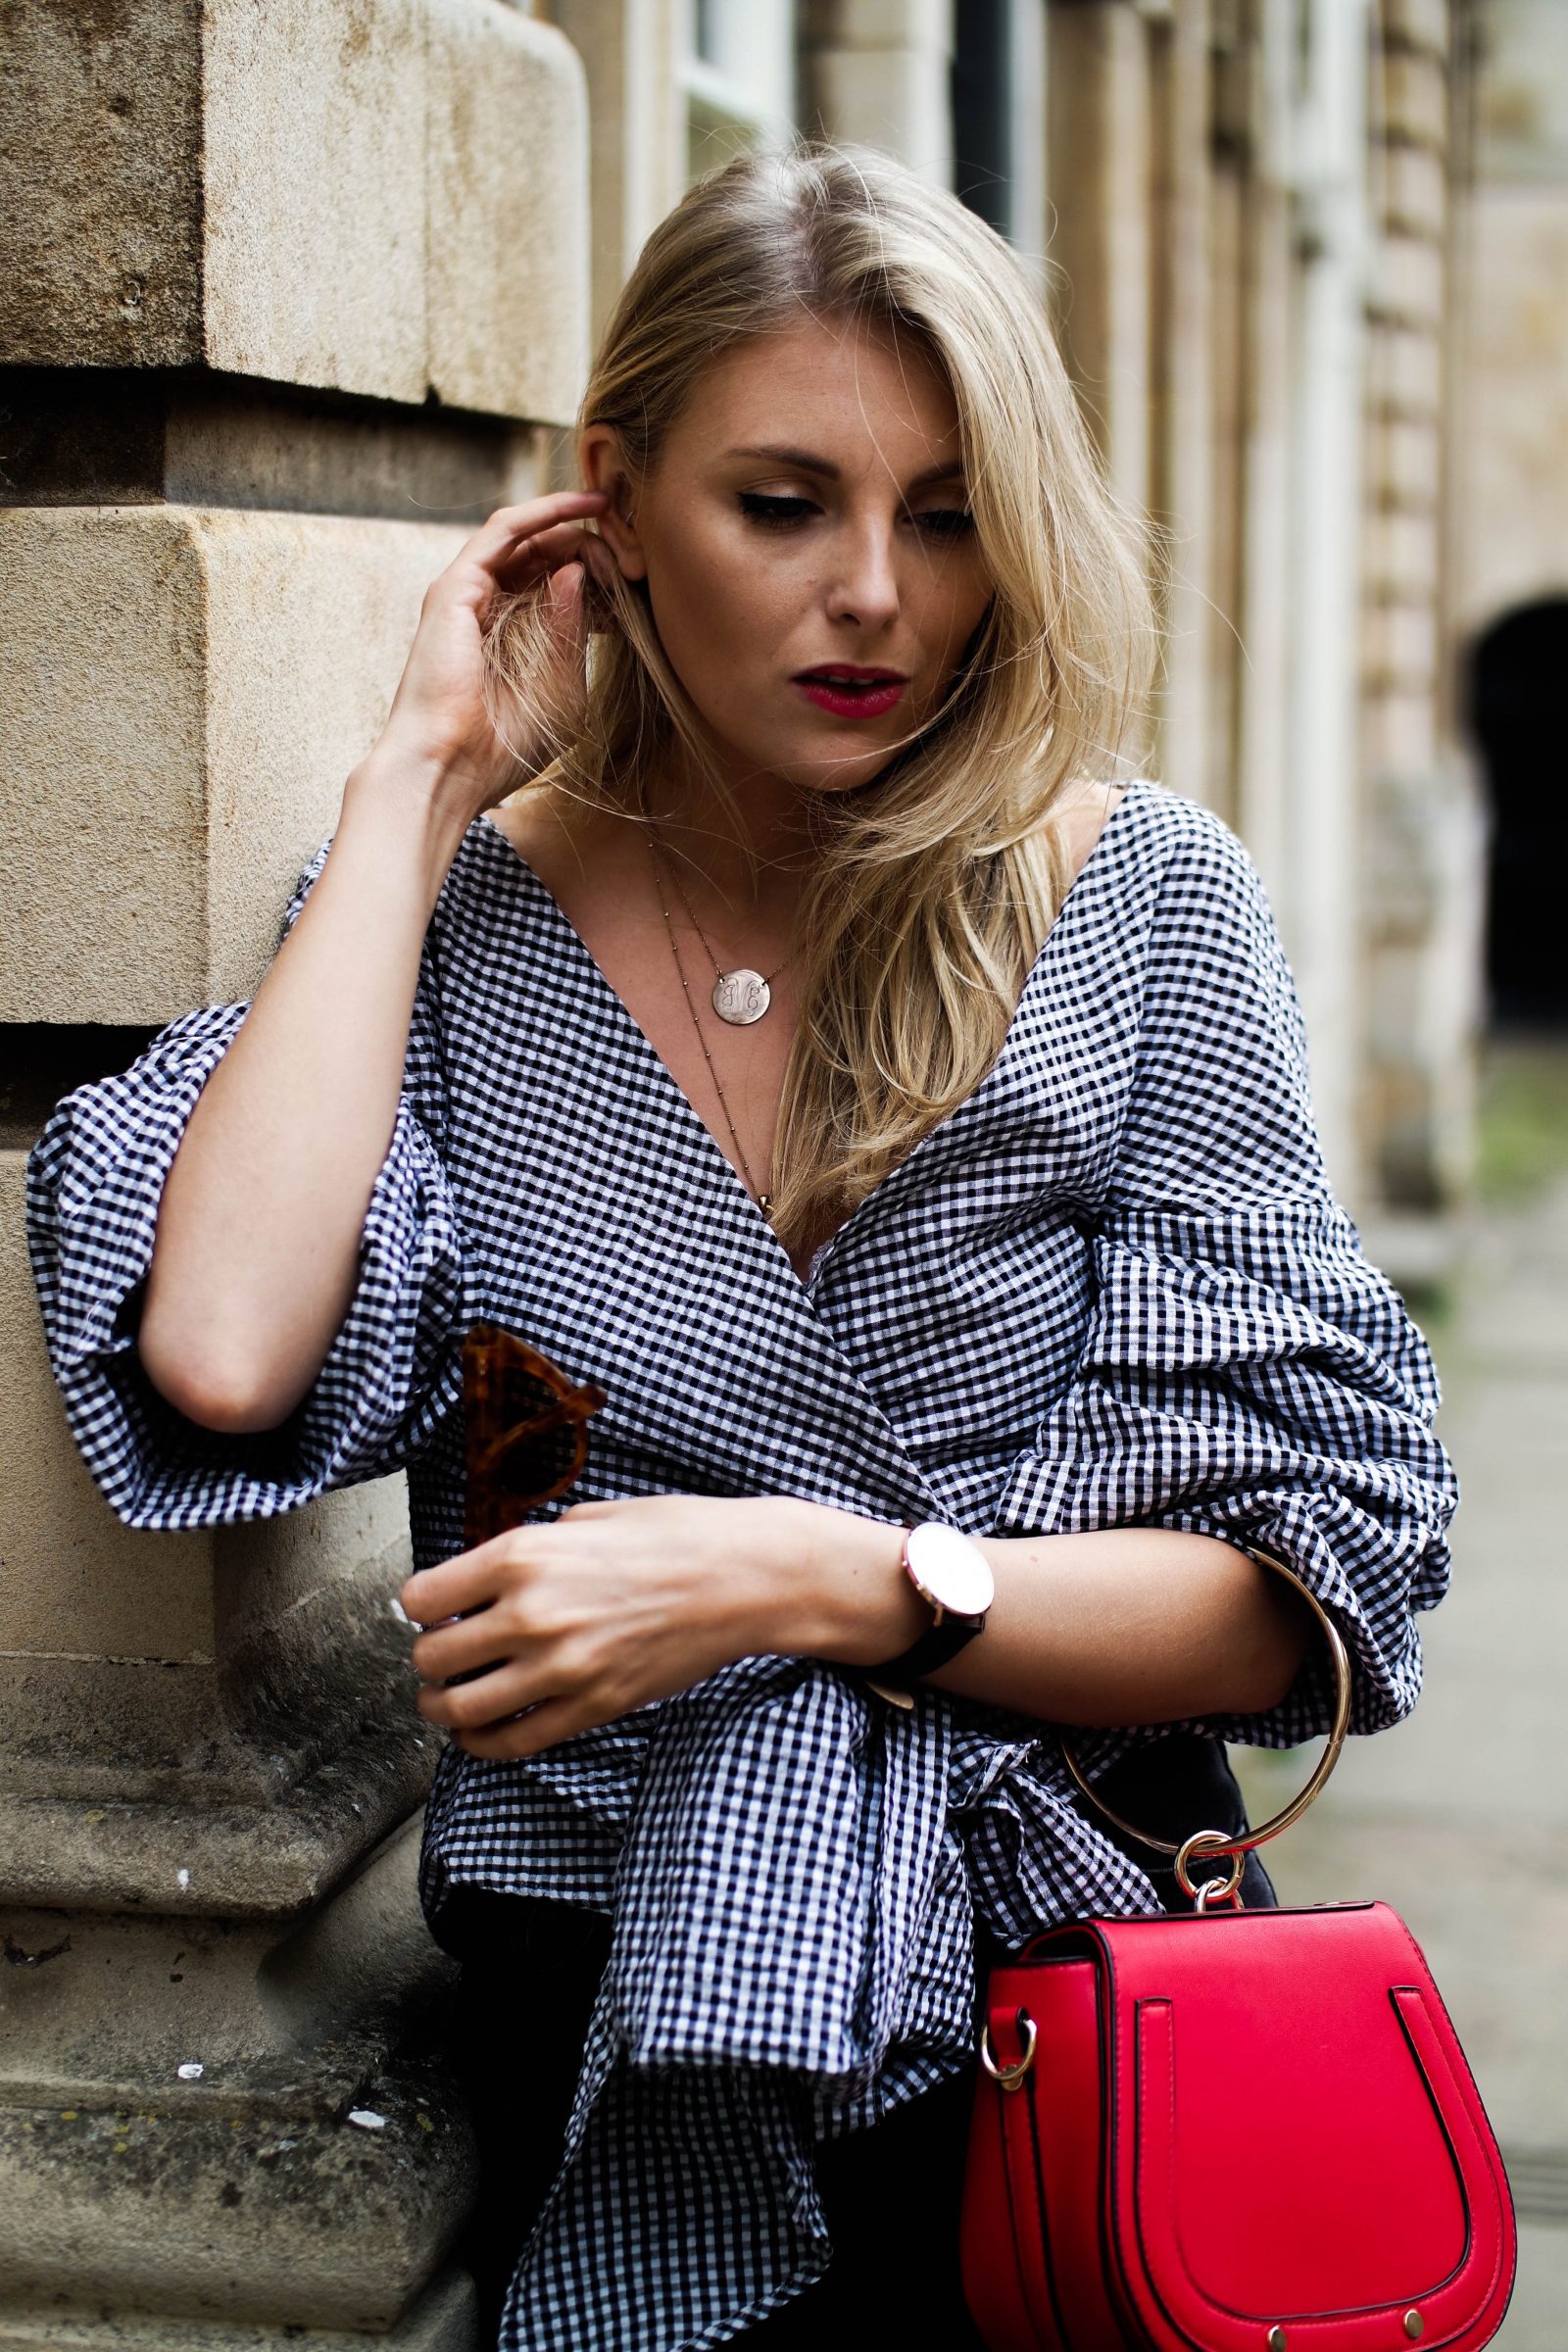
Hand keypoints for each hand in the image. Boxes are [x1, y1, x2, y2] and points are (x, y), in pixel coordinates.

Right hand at [370, 490, 618, 815]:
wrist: (450, 769)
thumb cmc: (502, 749)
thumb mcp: (560, 689)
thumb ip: (571, 633)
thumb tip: (579, 574)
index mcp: (506, 640)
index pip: (551, 589)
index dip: (594, 577)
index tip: (633, 579)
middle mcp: (484, 611)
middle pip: (540, 557)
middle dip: (587, 543)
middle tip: (630, 541)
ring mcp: (467, 596)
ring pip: (524, 538)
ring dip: (570, 523)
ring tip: (613, 515)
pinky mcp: (456, 587)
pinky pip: (503, 531)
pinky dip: (543, 513)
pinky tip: (582, 506)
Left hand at [399, 1494, 825, 1761]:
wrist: (744, 1578)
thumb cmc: (673, 1535)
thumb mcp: (587, 1520)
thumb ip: (530, 1550)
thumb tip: (488, 1578)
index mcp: (523, 1556)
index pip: (421, 1598)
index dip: (421, 1605)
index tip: (433, 1608)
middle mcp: (531, 1614)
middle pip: (431, 1656)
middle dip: (430, 1655)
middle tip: (444, 1651)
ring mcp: (561, 1668)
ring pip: (458, 1708)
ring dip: (441, 1705)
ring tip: (446, 1697)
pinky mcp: (592, 1707)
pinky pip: (512, 1743)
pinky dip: (481, 1743)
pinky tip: (479, 1730)